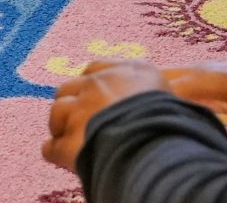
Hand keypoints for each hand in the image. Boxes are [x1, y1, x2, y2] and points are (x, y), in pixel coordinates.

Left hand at [42, 61, 170, 170]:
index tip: (93, 95)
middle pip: (70, 87)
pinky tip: (61, 158)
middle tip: (78, 119)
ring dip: (60, 125)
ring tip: (67, 137)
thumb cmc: (174, 121)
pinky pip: (52, 147)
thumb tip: (150, 99)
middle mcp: (99, 85)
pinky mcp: (69, 141)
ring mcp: (81, 111)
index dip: (91, 84)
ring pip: (57, 112)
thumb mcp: (170, 96)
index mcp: (127, 72)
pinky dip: (55, 153)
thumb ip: (152, 90)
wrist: (158, 143)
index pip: (96, 69)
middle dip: (71, 102)